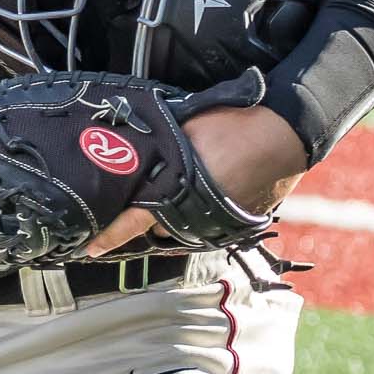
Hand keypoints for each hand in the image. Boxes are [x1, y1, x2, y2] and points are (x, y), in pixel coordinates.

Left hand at [84, 101, 305, 256]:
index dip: (110, 235)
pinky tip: (208, 186)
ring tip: (184, 184)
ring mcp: (217, 222)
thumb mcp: (181, 132)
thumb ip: (156, 151)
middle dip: (149, 210)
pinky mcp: (238, 223)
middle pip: (157, 224)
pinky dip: (202, 209)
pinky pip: (208, 221)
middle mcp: (193, 216)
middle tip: (147, 189)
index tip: (91, 248)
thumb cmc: (230, 125)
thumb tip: (133, 154)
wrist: (282, 132)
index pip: (132, 221)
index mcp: (174, 193)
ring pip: (183, 224)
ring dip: (178, 210)